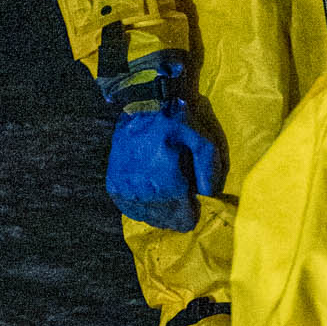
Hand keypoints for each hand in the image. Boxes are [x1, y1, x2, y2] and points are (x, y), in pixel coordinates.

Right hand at [106, 105, 220, 229]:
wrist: (145, 103)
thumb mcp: (205, 140)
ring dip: (160, 208)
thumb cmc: (180, 123)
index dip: (193, 211)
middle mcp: (144, 195)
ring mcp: (126, 193)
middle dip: (178, 210)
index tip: (194, 197)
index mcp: (168, 186)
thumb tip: (209, 196)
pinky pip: (131, 210)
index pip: (185, 221)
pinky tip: (150, 189)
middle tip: (181, 188)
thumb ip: (212, 171)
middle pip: (168, 222)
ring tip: (165, 186)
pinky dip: (143, 204)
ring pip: (150, 218)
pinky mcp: (114, 188)